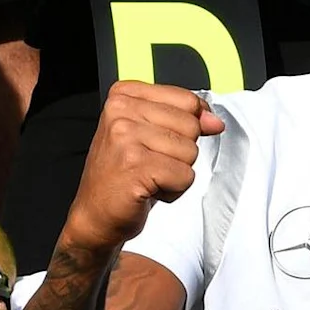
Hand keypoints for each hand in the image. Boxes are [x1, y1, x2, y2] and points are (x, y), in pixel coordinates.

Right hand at [58, 81, 222, 258]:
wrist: (96, 213)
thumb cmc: (123, 174)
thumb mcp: (151, 134)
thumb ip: (184, 118)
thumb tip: (214, 121)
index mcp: (123, 96)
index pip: (187, 100)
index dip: (189, 125)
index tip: (165, 139)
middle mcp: (120, 112)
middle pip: (191, 125)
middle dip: (180, 152)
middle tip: (149, 163)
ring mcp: (125, 137)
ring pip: (190, 151)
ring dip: (176, 172)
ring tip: (148, 176)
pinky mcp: (135, 165)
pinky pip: (185, 176)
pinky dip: (174, 189)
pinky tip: (148, 190)